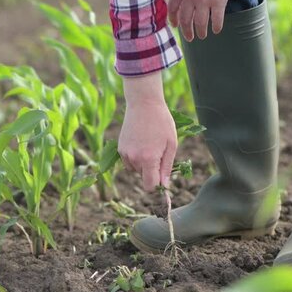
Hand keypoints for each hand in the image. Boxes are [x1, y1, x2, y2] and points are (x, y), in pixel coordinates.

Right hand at [119, 73, 177, 191]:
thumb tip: (165, 186)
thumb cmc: (162, 122)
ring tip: (151, 145)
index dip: (158, 188)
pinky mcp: (120, 148)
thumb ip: (167, 168)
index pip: (150, 187)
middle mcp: (134, 159)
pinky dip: (136, 158)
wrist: (143, 103)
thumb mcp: (171, 145)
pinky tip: (142, 143)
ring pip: (136, 170)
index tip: (164, 184)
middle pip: (144, 178)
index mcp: (148, 159)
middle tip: (160, 155)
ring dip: (144, 165)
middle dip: (153, 173)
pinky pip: (129, 162)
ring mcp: (125, 154)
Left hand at [168, 0, 229, 40]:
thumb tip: (180, 2)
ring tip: (202, 36)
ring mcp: (204, 0)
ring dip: (201, 32)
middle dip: (186, 31)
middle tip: (189, 37)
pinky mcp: (218, 1)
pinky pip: (216, 19)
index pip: (173, 7)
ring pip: (200, 23)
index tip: (174, 25)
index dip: (173, 18)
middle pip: (185, 19)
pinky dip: (216, 27)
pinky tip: (216, 30)